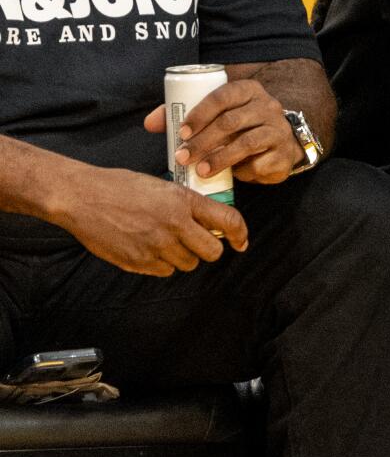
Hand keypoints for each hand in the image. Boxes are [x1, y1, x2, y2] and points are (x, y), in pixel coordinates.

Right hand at [52, 166, 247, 276]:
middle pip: (211, 252)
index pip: (228, 221)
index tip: (241, 241)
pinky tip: (148, 246)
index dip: (240, 234)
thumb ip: (186, 204)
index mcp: (182, 201)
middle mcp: (174, 225)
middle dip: (208, 249)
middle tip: (197, 241)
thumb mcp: (161, 186)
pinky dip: (162, 263)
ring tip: (164, 239)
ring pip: (188, 264)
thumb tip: (209, 222)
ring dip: (183, 255)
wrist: (82, 197)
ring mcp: (157, 246)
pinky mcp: (139, 262)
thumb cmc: (119, 186)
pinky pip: (165, 270)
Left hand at [145, 79, 302, 185]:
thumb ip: (186, 116)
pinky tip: (233, 176)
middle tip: (184, 157)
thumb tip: (149, 123)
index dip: (200, 113)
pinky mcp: (285, 154)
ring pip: (247, 143)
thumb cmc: (240, 127)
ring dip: (220, 159)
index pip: (223, 96)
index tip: (182, 132)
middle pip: (232, 122)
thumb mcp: (218, 115)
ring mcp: (279, 130)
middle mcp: (268, 106)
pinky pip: (261, 164)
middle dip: (204, 141)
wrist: (279, 143)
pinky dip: (244, 172)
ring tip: (201, 171)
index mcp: (248, 90)